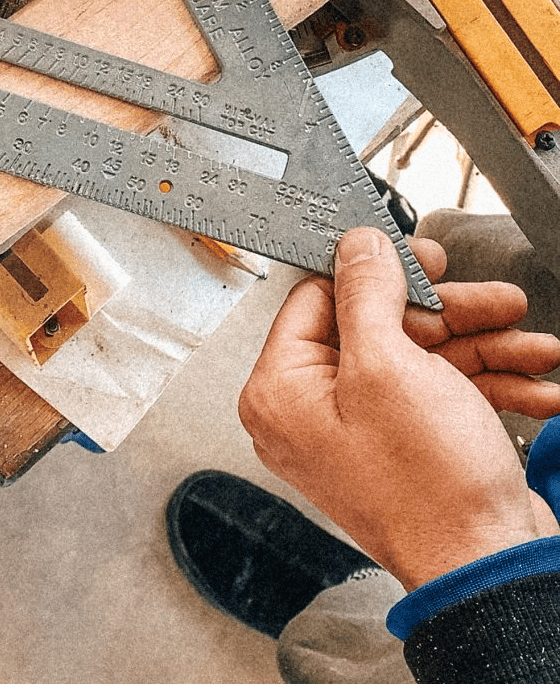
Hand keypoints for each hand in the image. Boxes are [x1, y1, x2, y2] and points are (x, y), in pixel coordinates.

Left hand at [238, 226, 559, 590]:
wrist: (485, 567)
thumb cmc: (425, 489)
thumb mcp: (388, 366)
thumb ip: (366, 293)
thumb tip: (357, 248)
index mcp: (280, 390)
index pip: (315, 301)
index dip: (372, 274)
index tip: (417, 257)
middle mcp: (311, 410)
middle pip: (378, 326)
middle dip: (448, 313)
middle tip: (491, 298)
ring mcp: (359, 428)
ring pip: (418, 358)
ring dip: (482, 346)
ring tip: (531, 342)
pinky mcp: (402, 444)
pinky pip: (437, 394)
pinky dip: (487, 384)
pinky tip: (535, 385)